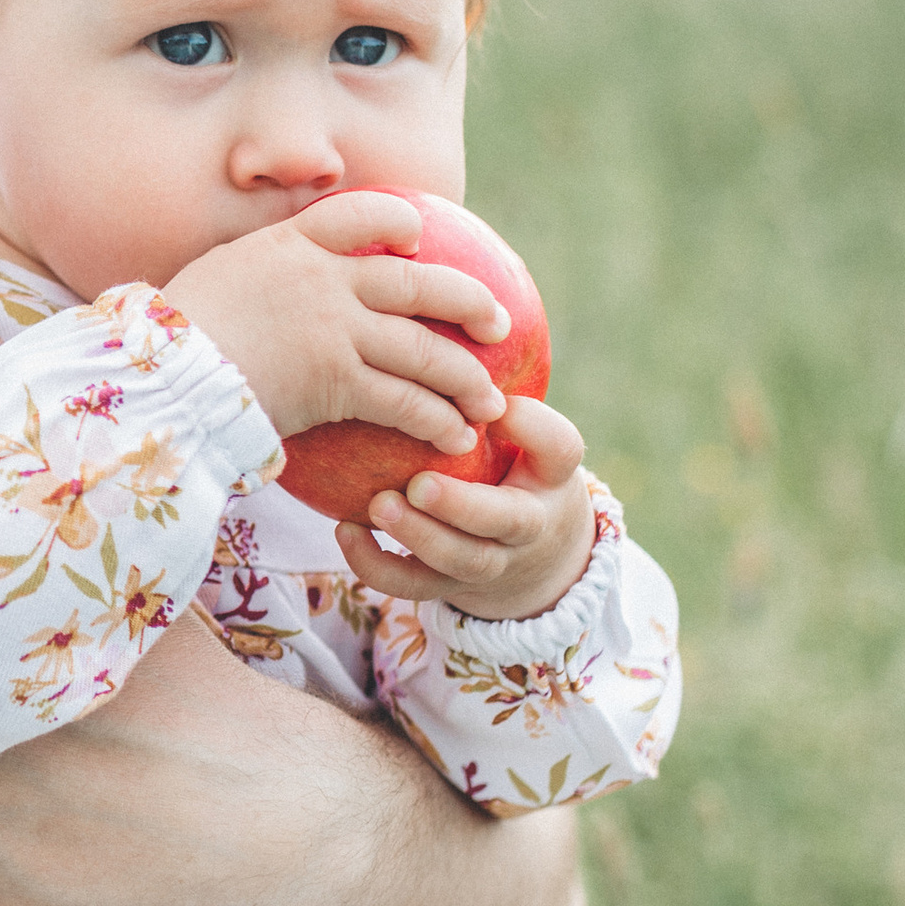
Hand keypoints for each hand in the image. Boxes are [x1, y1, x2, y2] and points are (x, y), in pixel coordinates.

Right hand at [165, 192, 510, 449]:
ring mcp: (337, 328)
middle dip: (468, 301)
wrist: (162, 376)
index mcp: (290, 245)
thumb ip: (251, 279)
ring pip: (424, 348)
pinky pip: (405, 400)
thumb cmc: (167, 339)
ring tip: (490, 401)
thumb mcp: (212, 282)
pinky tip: (456, 437)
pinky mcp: (339, 381)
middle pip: (418, 281)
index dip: (397, 224)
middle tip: (497, 322)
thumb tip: (251, 290)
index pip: (360, 214)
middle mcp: (324, 279)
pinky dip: (437, 420)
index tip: (417, 240)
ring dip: (465, 377)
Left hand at [336, 396, 596, 617]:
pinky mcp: (450, 585)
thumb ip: (490, 394)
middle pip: (508, 520)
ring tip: (380, 505)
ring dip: (419, 536)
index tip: (499, 407)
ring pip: (462, 560)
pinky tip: (345, 532)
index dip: (534, 428)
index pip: (560, 447)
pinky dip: (377, 566)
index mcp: (550, 474)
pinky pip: (414, 586)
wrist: (533, 556)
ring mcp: (491, 560)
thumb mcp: (525, 435)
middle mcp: (528, 522)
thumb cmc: (515, 467)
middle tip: (421, 483)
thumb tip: (436, 319)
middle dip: (462, 505)